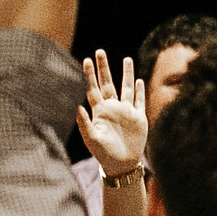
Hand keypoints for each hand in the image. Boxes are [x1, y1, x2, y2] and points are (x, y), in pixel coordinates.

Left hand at [75, 50, 148, 174]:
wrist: (122, 164)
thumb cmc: (103, 153)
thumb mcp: (91, 139)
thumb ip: (84, 124)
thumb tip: (77, 107)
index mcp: (100, 111)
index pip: (93, 88)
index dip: (89, 74)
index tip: (86, 60)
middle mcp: (112, 107)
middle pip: (108, 82)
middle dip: (104, 67)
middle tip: (100, 51)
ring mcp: (126, 111)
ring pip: (126, 87)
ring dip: (126, 74)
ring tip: (126, 59)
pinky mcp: (138, 117)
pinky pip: (139, 100)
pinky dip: (139, 90)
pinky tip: (139, 80)